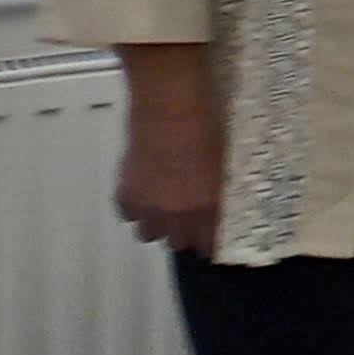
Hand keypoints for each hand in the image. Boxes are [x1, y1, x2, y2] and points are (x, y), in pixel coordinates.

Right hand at [115, 105, 222, 255]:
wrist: (171, 111)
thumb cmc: (207, 128)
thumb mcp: (227, 164)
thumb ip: (221, 193)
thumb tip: (220, 207)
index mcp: (208, 207)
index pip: (208, 242)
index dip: (209, 242)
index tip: (210, 240)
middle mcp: (178, 214)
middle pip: (178, 242)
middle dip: (184, 234)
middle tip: (186, 221)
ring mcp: (149, 206)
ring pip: (149, 234)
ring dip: (157, 225)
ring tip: (163, 209)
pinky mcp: (126, 195)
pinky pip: (128, 215)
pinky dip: (135, 209)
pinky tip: (143, 195)